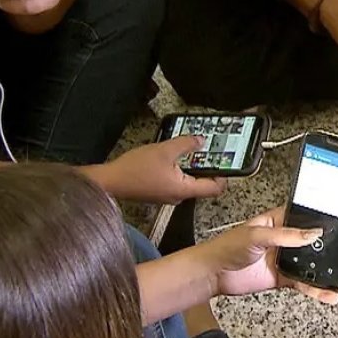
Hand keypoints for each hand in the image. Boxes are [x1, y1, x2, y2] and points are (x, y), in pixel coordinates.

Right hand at [99, 136, 226, 203]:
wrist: (110, 181)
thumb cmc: (134, 170)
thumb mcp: (164, 150)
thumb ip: (186, 144)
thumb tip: (201, 141)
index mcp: (184, 189)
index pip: (215, 188)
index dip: (224, 175)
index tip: (227, 162)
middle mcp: (178, 196)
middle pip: (203, 184)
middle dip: (208, 167)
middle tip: (210, 150)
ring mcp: (168, 195)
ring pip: (189, 181)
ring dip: (192, 166)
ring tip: (192, 150)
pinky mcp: (159, 191)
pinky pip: (177, 181)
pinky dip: (180, 169)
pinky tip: (174, 156)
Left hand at [208, 207, 337, 304]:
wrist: (213, 274)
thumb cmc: (228, 246)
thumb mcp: (257, 234)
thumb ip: (287, 235)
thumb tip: (314, 233)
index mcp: (281, 220)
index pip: (311, 214)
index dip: (332, 214)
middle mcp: (287, 238)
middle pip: (319, 239)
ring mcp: (287, 259)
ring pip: (316, 262)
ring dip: (335, 265)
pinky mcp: (283, 278)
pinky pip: (305, 283)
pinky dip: (318, 289)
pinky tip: (330, 294)